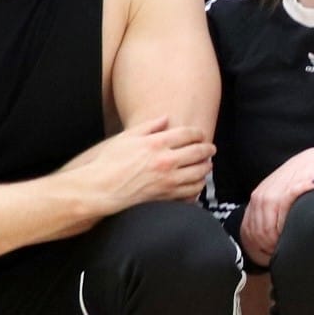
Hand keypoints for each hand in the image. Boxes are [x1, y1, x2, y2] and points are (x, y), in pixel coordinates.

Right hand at [68, 118, 214, 214]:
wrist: (102, 189)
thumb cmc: (110, 162)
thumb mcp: (127, 137)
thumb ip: (149, 126)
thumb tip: (165, 118)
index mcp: (156, 143)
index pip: (188, 134)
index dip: (198, 133)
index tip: (201, 134)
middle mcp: (165, 161)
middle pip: (198, 153)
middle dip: (208, 149)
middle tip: (211, 149)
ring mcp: (168, 180)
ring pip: (198, 174)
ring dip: (206, 168)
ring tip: (206, 166)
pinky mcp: (166, 196)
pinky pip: (190, 193)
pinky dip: (197, 187)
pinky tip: (196, 183)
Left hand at [240, 148, 313, 265]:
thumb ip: (303, 206)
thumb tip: (275, 230)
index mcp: (303, 165)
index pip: (264, 192)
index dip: (256, 222)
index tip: (259, 247)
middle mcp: (304, 159)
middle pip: (262, 194)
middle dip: (257, 228)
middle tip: (265, 253)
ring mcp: (312, 163)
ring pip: (269, 197)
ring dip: (266, 228)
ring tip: (274, 250)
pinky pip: (286, 197)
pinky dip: (279, 220)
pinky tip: (283, 237)